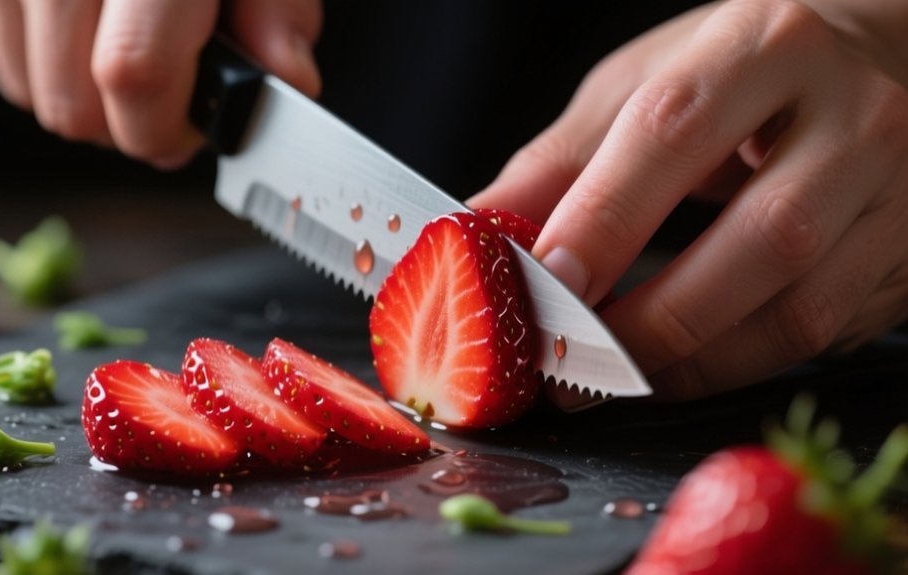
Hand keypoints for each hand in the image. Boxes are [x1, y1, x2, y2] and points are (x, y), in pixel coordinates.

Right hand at [0, 0, 321, 167]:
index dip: (166, 128)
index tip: (191, 129)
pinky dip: (35, 57)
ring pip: (25, 89)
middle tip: (163, 93)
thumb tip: (288, 78)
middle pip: (71, 103)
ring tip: (120, 46)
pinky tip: (75, 22)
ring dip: (81, 96)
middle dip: (126, 126)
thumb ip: (277, 9)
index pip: (135, 73)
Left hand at [470, 0, 907, 398]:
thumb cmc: (743, 74)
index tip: (544, 285)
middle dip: (651, 321)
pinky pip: (817, 336)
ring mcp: (895, 192)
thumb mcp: (646, 85)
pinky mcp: (902, 257)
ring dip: (688, 364)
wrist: (886, 62)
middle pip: (763, 238)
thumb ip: (563, 161)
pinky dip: (728, 368)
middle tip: (565, 367)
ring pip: (800, 307)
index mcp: (766, 46)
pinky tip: (669, 369)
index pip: (676, 132)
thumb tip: (474, 233)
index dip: (605, 218)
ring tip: (604, 381)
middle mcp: (853, 115)